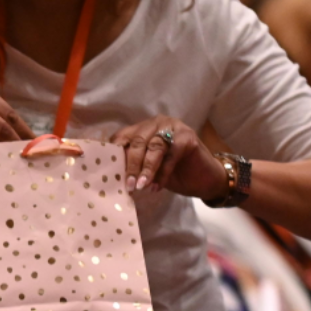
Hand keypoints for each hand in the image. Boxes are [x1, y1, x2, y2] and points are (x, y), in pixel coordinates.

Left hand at [111, 116, 226, 197]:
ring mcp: (173, 127)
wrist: (202, 179)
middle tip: (129, 185)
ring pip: (154, 147)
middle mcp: (156, 123)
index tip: (107, 172)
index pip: (122, 137)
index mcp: (142, 129)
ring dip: (146, 169)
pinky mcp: (188, 136)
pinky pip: (171, 154)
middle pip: (137, 141)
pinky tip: (157, 186)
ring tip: (141, 186)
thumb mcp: (147, 170)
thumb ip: (132, 165)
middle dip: (131, 165)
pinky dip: (163, 172)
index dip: (114, 154)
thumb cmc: (171, 174)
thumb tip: (110, 174)